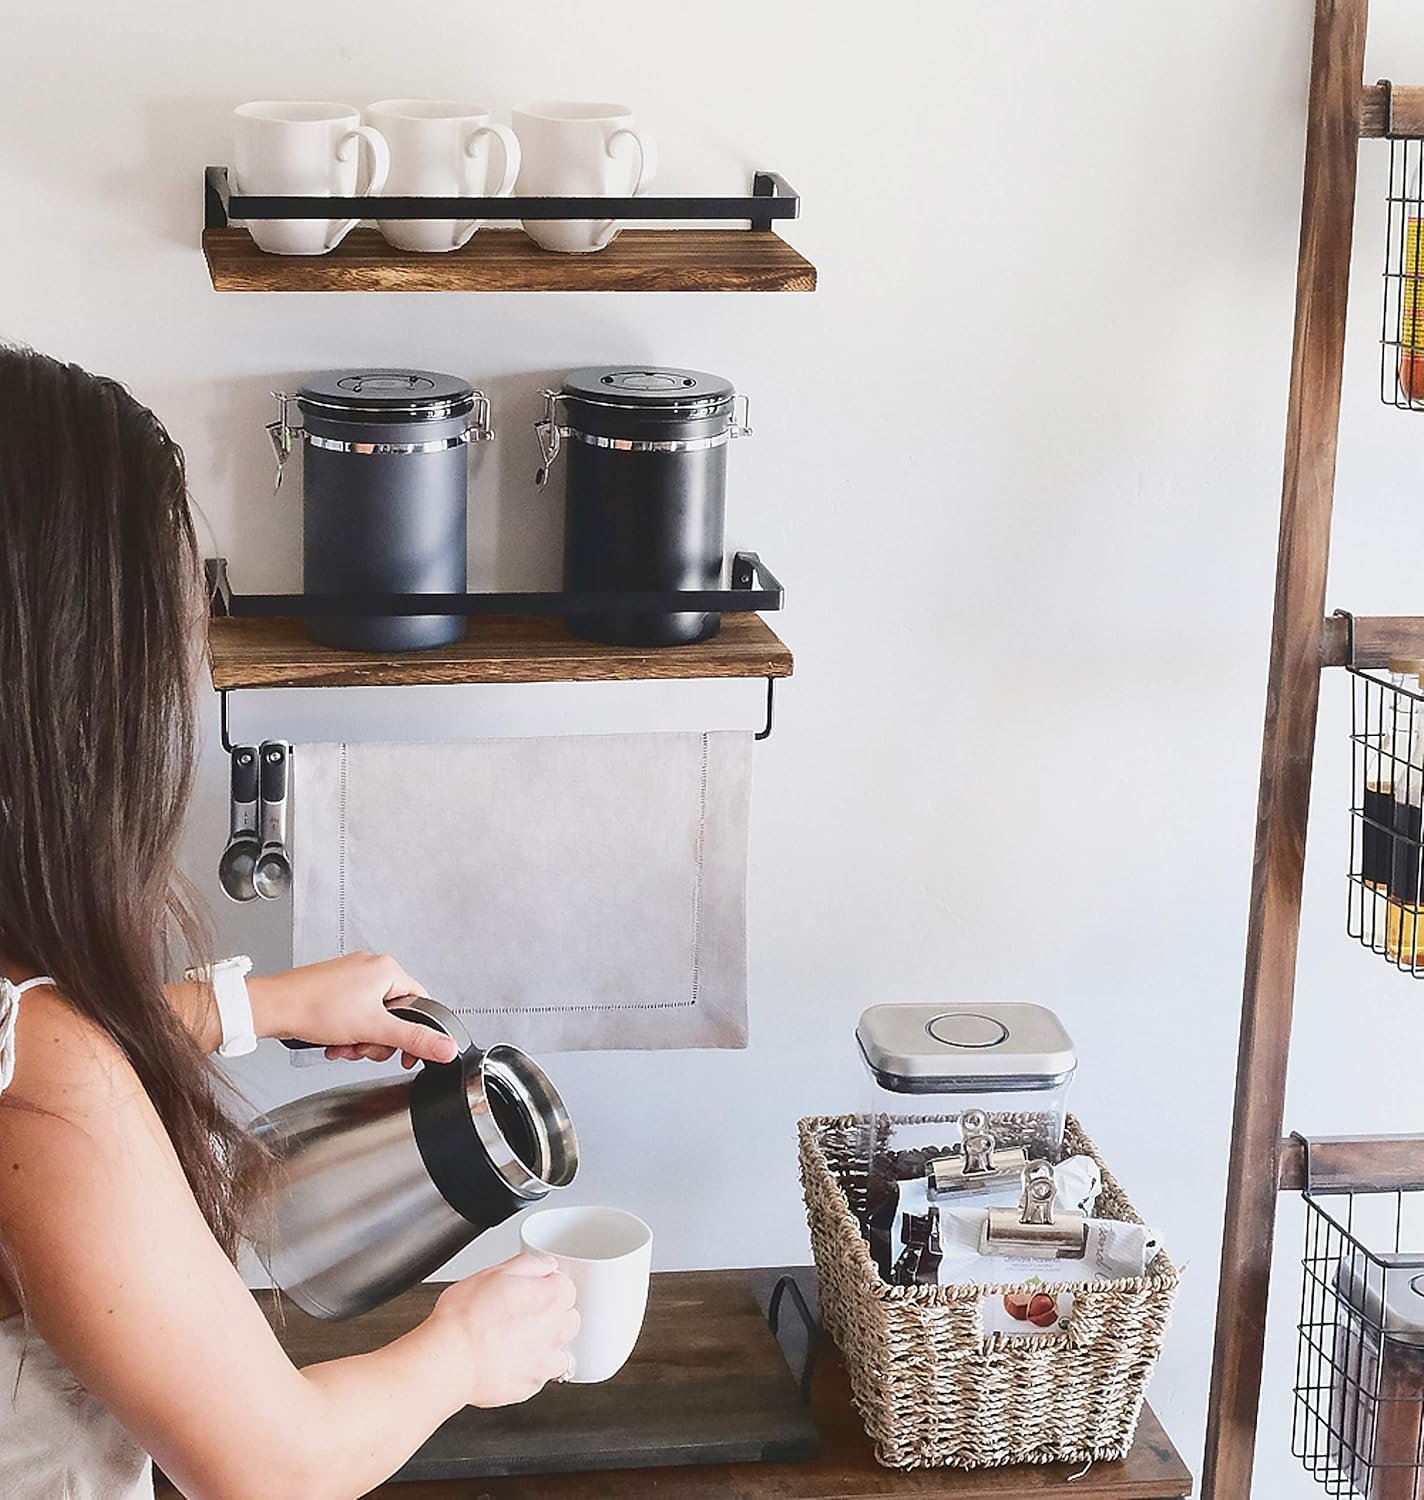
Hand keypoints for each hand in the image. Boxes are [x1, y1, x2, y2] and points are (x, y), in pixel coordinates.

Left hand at [247, 953, 456, 1067]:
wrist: (272, 1008)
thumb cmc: (315, 1008)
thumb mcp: (374, 1029)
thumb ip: (414, 1039)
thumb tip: (447, 1047)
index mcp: (388, 970)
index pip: (420, 1005)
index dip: (414, 1033)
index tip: (405, 1053)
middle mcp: (371, 968)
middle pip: (395, 1015)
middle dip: (378, 1040)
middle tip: (362, 1046)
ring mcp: (351, 978)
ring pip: (372, 1018)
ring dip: (360, 1040)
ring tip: (344, 1045)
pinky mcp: (334, 988)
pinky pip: (354, 1015)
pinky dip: (347, 1032)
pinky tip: (334, 1041)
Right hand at [431, 1254, 578, 1408]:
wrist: (449, 1359)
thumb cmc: (465, 1317)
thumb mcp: (493, 1272)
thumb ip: (528, 1264)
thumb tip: (545, 1266)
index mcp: (549, 1298)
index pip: (568, 1288)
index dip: (549, 1288)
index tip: (534, 1292)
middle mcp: (554, 1330)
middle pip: (570, 1320)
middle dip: (554, 1317)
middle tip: (526, 1317)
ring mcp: (544, 1361)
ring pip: (560, 1352)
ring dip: (545, 1347)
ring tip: (517, 1344)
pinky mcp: (531, 1386)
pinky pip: (540, 1377)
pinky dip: (529, 1371)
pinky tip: (508, 1362)